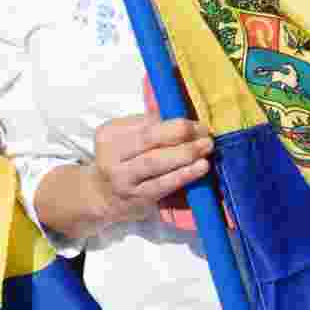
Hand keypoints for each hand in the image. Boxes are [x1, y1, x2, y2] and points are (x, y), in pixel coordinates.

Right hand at [87, 113, 212, 226]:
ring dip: (184, 153)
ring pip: (154, 162)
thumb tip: (181, 111)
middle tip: (205, 133)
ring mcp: (122, 178)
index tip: (197, 124)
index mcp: (109, 133)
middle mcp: (111, 155)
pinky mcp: (136, 197)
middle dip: (180, 133)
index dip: (173, 122)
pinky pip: (163, 184)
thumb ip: (148, 125)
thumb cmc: (123, 161)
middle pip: (147, 140)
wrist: (103, 196)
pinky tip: (200, 167)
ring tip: (206, 147)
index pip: (144, 123)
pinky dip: (184, 174)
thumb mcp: (126, 139)